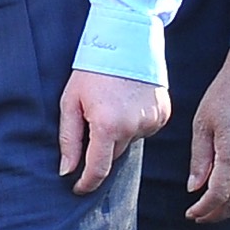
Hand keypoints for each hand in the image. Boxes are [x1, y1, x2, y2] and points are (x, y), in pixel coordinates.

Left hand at [57, 69, 168, 194]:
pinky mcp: (163, 115)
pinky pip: (145, 129)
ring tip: (112, 104)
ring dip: (119, 132)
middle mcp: (133, 128)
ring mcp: (152, 122)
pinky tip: (128, 102)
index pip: (97, 169)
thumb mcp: (71, 101)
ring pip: (130, 141)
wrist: (126, 41)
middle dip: (102, 147)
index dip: (86, 183)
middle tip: (93, 121)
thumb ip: (69, 139)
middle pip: (114, 154)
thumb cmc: (92, 71)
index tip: (78, 188)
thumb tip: (67, 171)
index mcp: (107, 126)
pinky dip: (135, 123)